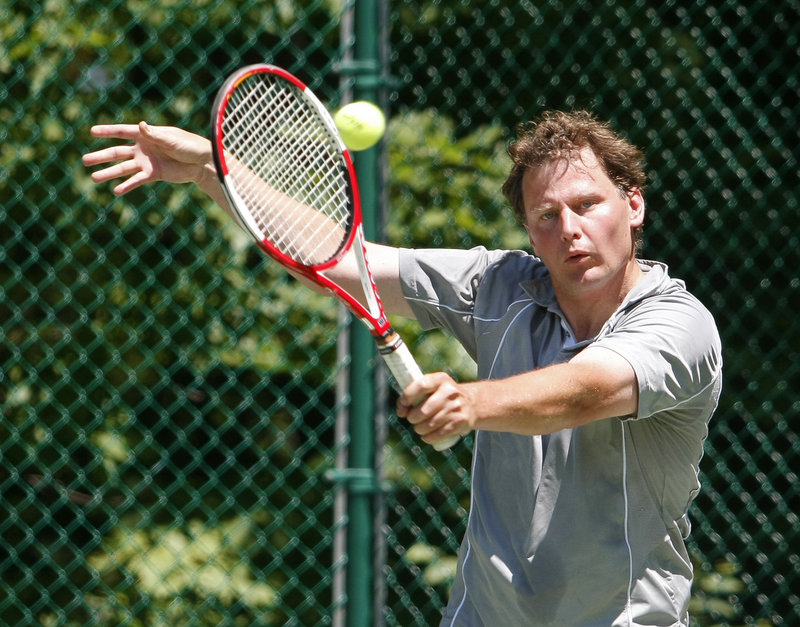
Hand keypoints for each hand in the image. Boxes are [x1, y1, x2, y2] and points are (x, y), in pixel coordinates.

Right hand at [82, 122, 213, 195]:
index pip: (122, 131)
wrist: (202, 162)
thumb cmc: (189, 146)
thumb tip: (140, 125)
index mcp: (146, 134)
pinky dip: (127, 185)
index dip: (107, 131)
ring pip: (123, 168)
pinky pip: (137, 180)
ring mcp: (146, 161)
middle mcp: (142, 148)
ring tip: (93, 177)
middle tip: (84, 160)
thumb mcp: (172, 140)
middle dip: (101, 156)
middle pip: (117, 152)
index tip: (92, 131)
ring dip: (109, 173)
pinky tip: (115, 191)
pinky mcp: (153, 174)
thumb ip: (155, 135)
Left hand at [397, 372, 476, 445]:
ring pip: (429, 425)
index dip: (408, 396)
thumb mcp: (433, 388)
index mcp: (441, 379)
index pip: (421, 385)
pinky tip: (426, 435)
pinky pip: (438, 435)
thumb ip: (414, 394)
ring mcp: (456, 408)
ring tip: (420, 427)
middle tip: (412, 418)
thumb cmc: (444, 396)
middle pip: (423, 411)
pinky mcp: (460, 423)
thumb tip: (401, 410)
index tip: (403, 404)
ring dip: (419, 429)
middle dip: (412, 418)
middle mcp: (450, 392)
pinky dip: (428, 438)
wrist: (472, 404)